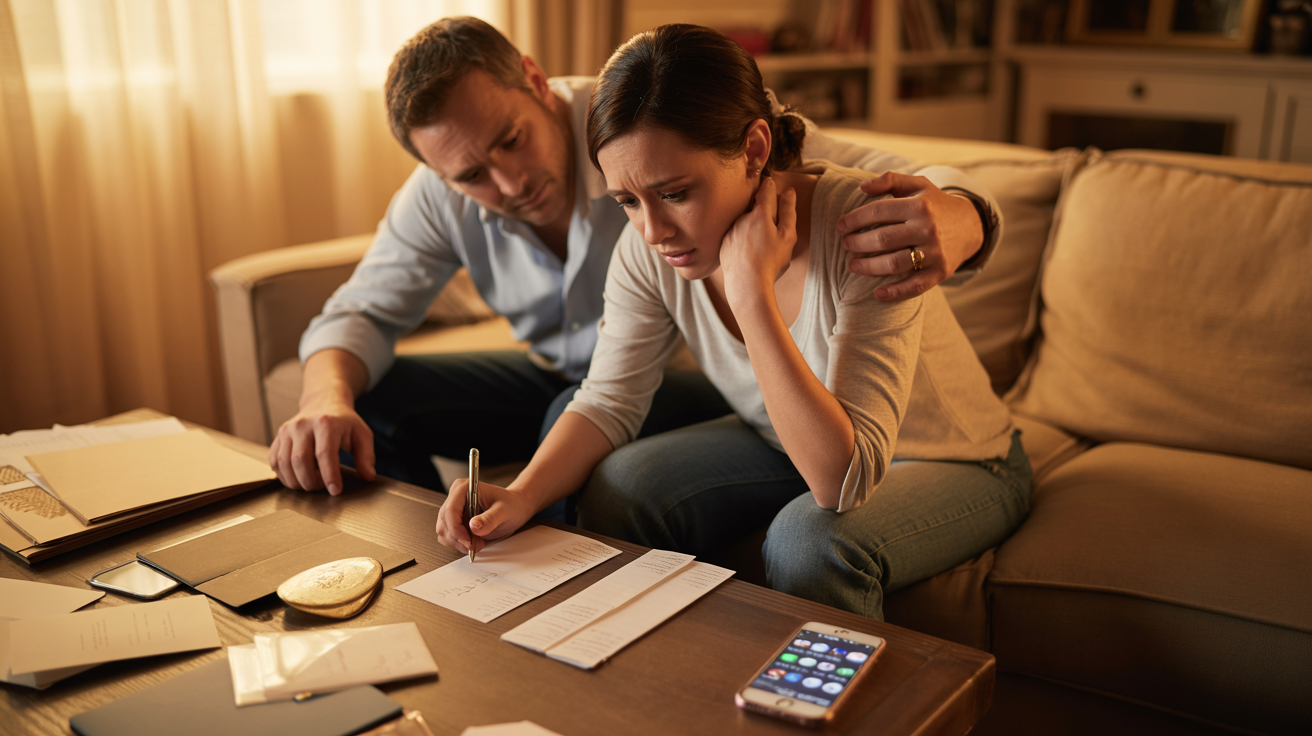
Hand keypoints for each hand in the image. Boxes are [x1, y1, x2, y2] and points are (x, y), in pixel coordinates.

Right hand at [268, 393, 374, 495]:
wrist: (323, 402)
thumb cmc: (343, 422)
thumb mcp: (361, 434)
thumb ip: (366, 456)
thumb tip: (368, 477)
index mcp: (326, 423)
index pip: (325, 454)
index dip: (329, 476)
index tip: (336, 491)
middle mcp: (302, 425)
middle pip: (300, 461)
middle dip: (311, 482)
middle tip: (323, 488)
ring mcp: (287, 430)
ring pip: (284, 464)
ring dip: (297, 482)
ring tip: (312, 483)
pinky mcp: (278, 437)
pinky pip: (275, 462)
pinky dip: (285, 476)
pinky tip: (298, 478)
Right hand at [435, 478, 535, 554]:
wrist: (515, 507)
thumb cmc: (511, 505)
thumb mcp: (504, 511)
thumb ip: (490, 519)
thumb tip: (474, 527)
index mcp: (464, 488)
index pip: (450, 510)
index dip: (456, 529)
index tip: (468, 542)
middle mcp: (455, 497)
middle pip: (445, 522)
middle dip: (458, 538)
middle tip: (476, 546)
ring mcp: (453, 509)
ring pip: (444, 531)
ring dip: (458, 542)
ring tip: (477, 543)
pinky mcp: (454, 521)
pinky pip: (448, 536)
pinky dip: (458, 543)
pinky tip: (473, 542)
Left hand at [719, 175, 797, 308]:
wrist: (747, 284)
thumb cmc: (771, 261)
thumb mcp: (787, 236)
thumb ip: (788, 211)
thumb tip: (789, 191)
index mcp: (760, 213)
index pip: (765, 189)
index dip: (770, 185)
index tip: (771, 183)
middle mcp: (742, 217)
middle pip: (754, 206)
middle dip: (761, 209)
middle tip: (771, 223)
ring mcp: (731, 230)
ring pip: (744, 221)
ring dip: (751, 225)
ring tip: (761, 244)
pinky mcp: (724, 242)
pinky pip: (735, 235)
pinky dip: (742, 238)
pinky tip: (749, 252)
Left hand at [835, 172, 983, 300]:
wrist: (971, 226)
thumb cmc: (935, 204)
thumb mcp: (918, 185)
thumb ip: (890, 180)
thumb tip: (862, 187)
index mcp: (919, 205)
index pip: (878, 211)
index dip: (855, 219)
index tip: (840, 226)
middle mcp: (927, 228)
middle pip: (883, 239)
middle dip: (858, 243)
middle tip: (845, 245)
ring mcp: (934, 252)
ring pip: (894, 263)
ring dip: (869, 267)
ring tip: (852, 266)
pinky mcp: (940, 272)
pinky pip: (915, 286)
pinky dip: (895, 292)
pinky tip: (877, 293)